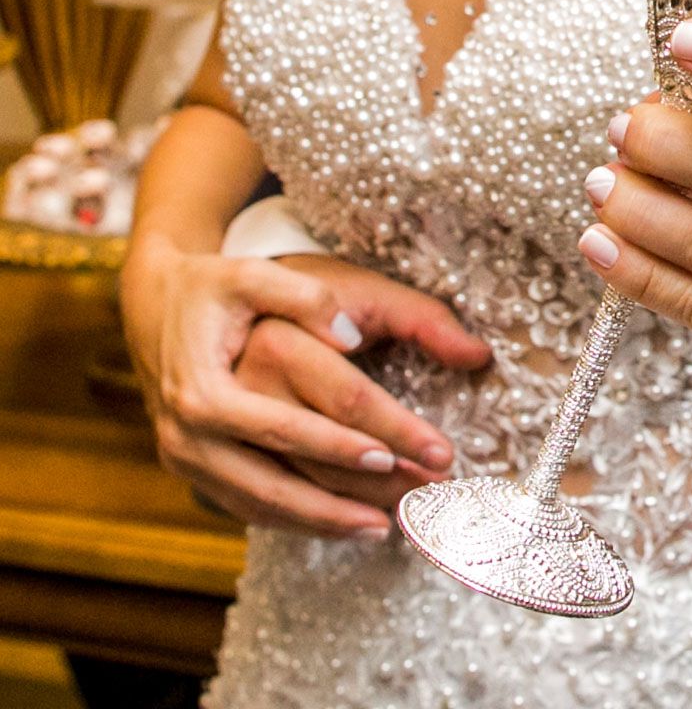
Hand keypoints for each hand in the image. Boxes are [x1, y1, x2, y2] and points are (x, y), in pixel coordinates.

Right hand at [122, 244, 490, 536]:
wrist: (151, 305)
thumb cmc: (219, 287)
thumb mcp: (259, 274)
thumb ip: (312, 299)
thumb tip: (356, 336)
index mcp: (219, 377)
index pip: (324, 406)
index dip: (385, 428)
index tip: (434, 449)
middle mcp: (197, 424)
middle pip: (298, 468)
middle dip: (368, 488)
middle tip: (428, 497)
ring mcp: (188, 453)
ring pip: (270, 501)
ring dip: (331, 518)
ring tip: (391, 524)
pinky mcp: (190, 467)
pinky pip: (249, 505)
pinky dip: (297, 519)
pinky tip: (343, 524)